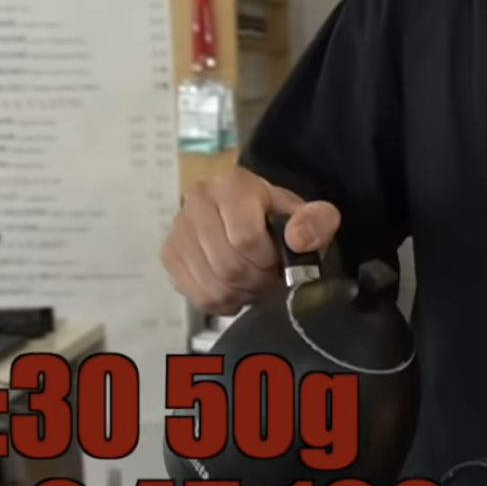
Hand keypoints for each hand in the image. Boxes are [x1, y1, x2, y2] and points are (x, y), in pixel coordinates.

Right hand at [160, 167, 343, 315]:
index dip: (267, 260)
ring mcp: (179, 227)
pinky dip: (220, 301)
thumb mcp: (313, 218)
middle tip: (266, 276)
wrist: (257, 222)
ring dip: (239, 293)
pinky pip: (196, 295)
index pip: (245, 239)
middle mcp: (198, 198)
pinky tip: (232, 287)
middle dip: (254, 280)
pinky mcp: (169, 253)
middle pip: (227, 265)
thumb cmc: (283, 222)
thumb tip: (298, 238)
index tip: (276, 259)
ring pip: (212, 285)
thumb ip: (316, 222)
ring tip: (251, 281)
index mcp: (233, 184)